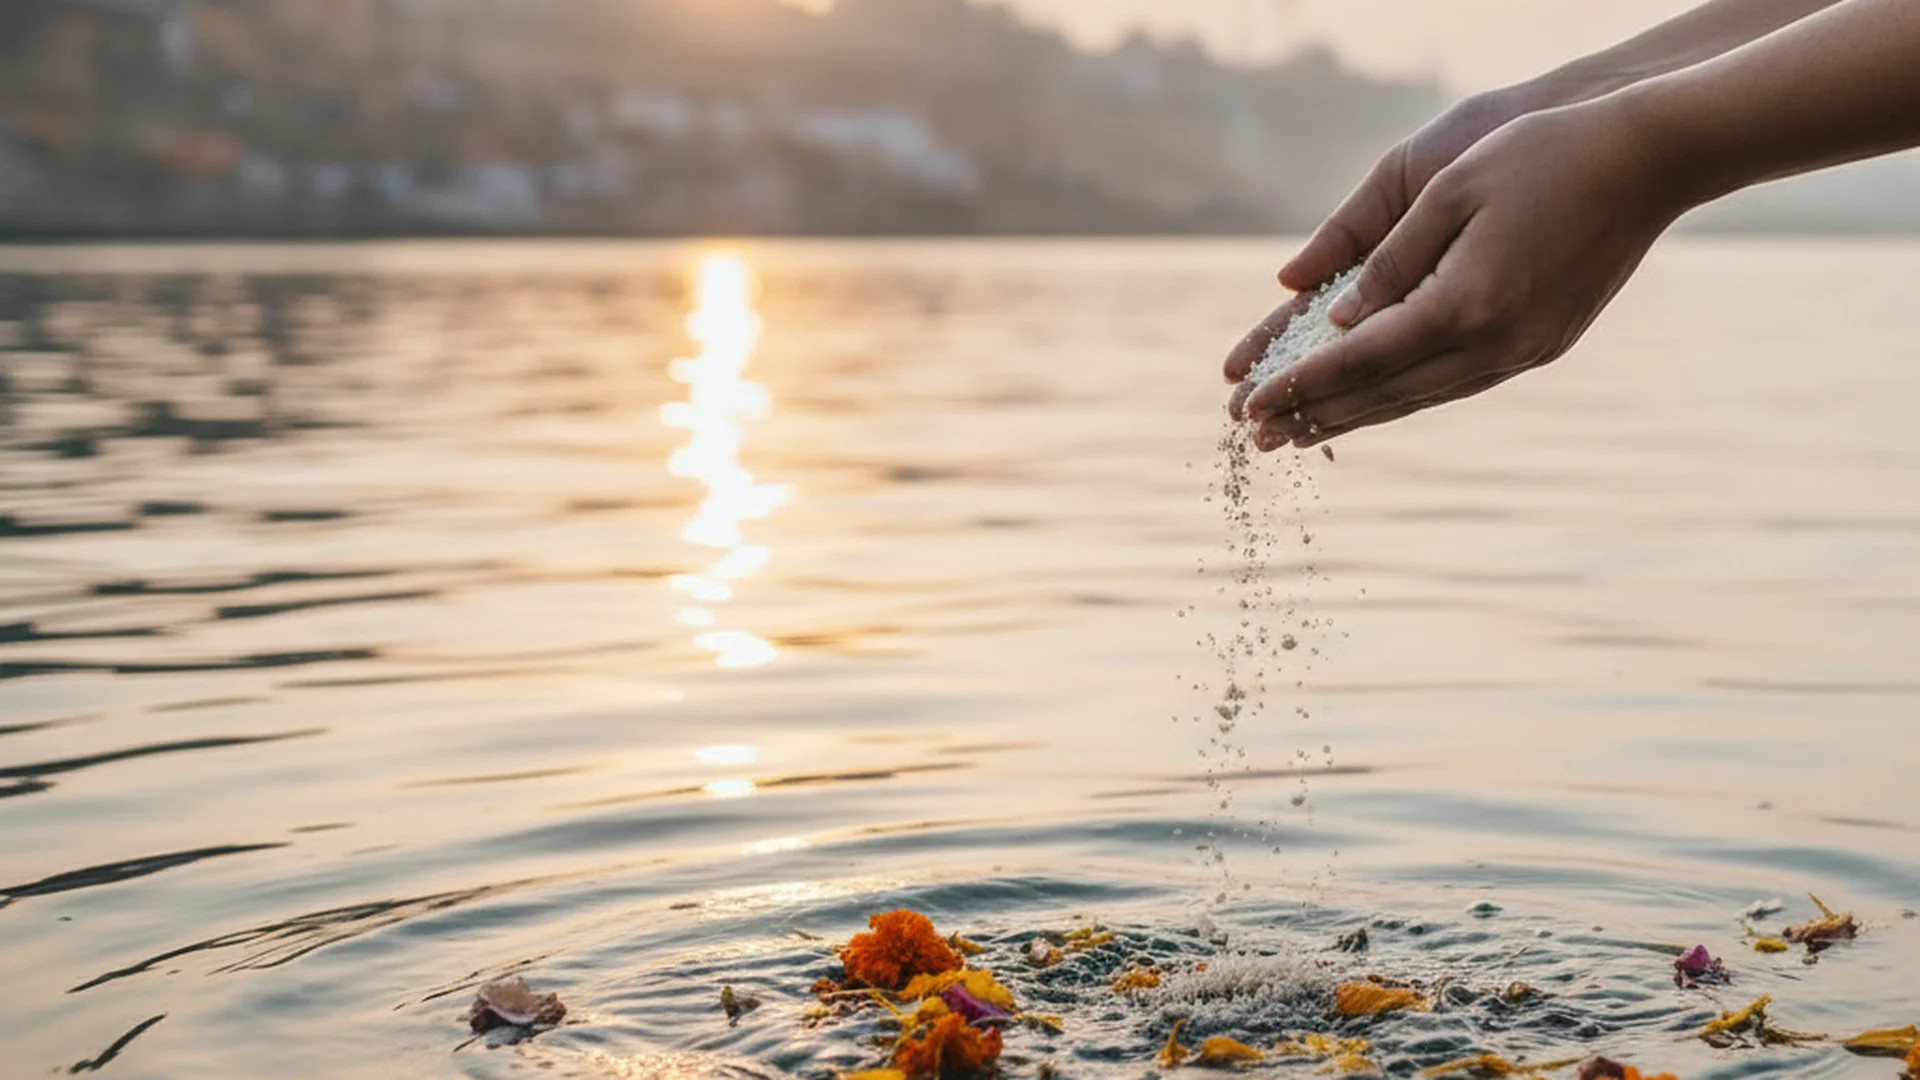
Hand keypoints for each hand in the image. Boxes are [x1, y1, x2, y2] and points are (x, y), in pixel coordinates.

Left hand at [1238, 97, 1691, 449]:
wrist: (1650, 160)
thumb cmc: (1543, 154)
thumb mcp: (1449, 190)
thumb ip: (1389, 259)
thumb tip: (1337, 321)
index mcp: (1465, 301)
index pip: (1359, 358)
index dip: (1297, 384)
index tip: (1247, 405)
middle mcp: (1494, 342)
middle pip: (1384, 393)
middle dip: (1315, 415)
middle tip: (1256, 438)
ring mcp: (1523, 351)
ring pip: (1421, 398)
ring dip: (1357, 417)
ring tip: (1302, 433)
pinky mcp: (1540, 347)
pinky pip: (1455, 384)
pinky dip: (1405, 398)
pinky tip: (1375, 404)